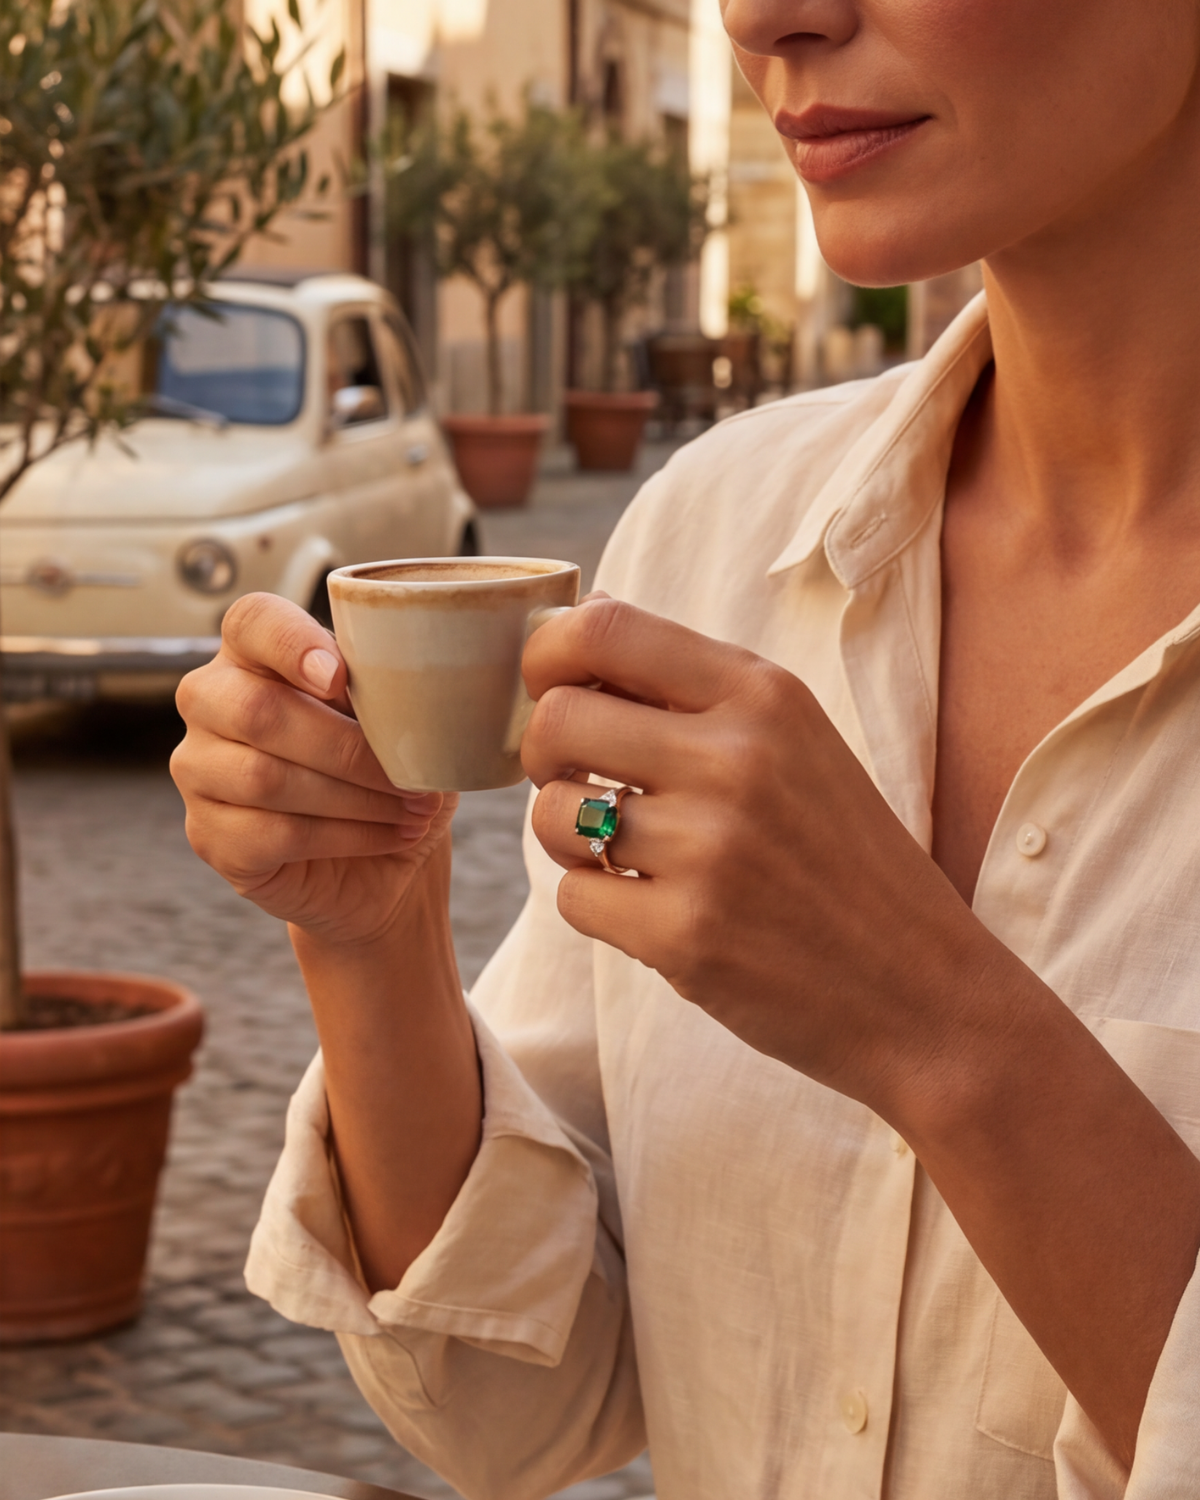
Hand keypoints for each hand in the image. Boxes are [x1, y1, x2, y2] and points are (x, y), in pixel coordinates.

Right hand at [171, 592, 454, 947]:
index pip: (252, 621)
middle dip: (348, 749)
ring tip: (413, 810)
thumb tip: (412, 688)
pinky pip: (271, 834)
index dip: (291, 643)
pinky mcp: (209, 835)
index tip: (341, 677)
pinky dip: (344, 836)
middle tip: (413, 779)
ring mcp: (197, 770)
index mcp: (255, 653)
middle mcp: (210, 702)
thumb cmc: (387, 772)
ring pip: (264, 778)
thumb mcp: (400, 721)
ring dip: (356, 798)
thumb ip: (389, 690)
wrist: (383, 859)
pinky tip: (389, 835)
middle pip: (257, 710)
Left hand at [522, 597, 993, 1119]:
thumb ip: (695, 693)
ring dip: (568, 838)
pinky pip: (572, 899)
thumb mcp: (796, 742)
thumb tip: (575, 642)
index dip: (547, 656)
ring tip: (625, 855)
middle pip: (555, 719)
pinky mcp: (685, 935)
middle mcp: (735, 759)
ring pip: (550, 815)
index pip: (602, 628)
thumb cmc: (842, 858)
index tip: (551, 690)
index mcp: (763, 694)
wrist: (923, 988)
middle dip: (543, 754)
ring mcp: (710, 850)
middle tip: (578, 782)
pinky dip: (598, 907)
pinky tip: (655, 911)